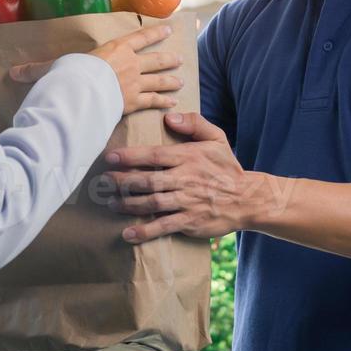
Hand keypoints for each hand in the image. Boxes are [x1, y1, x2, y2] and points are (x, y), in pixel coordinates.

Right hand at [10, 23, 183, 114]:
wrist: (84, 91)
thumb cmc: (72, 75)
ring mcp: (135, 83)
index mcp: (115, 49)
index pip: (139, 37)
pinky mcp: (135, 102)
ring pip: (159, 80)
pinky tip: (172, 104)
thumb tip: (12, 71)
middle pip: (154, 59)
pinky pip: (154, 101)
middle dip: (168, 59)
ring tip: (181, 80)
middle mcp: (130, 64)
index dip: (154, 32)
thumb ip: (39, 70)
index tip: (167, 28)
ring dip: (171, 80)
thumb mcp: (55, 68)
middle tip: (180, 58)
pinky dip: (164, 102)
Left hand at [103, 112, 263, 241]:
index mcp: (188, 157)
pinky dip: (145, 231)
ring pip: (152, 203)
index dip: (130, 157)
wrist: (248, 199)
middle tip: (103, 182)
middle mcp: (185, 179)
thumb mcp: (217, 138)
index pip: (153, 155)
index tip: (110, 157)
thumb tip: (168, 116)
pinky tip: (128, 234)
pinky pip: (164, 226)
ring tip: (111, 203)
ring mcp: (187, 202)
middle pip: (147, 180)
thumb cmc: (226, 167)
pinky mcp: (190, 221)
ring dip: (128, 204)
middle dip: (122, 182)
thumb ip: (194, 123)